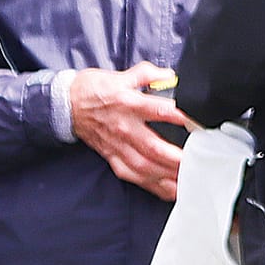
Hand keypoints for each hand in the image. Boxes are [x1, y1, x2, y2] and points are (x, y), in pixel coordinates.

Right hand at [69, 62, 190, 201]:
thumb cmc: (93, 90)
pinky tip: (168, 190)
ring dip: (167, 176)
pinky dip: (152, 185)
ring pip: (145, 167)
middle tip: (197, 163)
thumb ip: (147, 74)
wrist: (66, 105)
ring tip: (188, 182)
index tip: (198, 124)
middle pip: (154, 147)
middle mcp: (125, 128)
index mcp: (129, 104)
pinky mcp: (113, 158)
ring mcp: (118, 146)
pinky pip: (133, 176)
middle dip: (176, 158)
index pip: (160, 111)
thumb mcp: (121, 75)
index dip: (181, 117)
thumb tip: (169, 75)